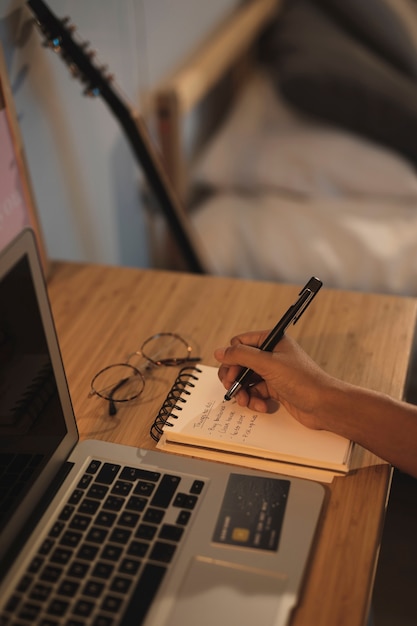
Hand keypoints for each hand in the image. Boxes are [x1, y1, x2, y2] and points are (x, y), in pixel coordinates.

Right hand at [214, 331, 334, 430]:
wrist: (324, 405)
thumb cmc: (303, 380)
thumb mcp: (268, 363)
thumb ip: (241, 355)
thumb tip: (220, 352)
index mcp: (272, 341)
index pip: (241, 343)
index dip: (232, 358)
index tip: (231, 372)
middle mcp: (272, 354)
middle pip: (240, 363)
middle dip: (234, 377)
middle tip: (232, 387)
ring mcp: (273, 372)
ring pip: (246, 379)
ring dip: (243, 391)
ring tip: (246, 401)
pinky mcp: (275, 389)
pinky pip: (255, 392)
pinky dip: (254, 400)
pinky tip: (261, 406)